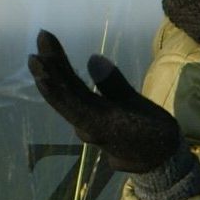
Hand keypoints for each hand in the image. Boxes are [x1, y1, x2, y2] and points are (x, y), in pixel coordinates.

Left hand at [26, 33, 179, 172]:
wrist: (161, 161)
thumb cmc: (155, 134)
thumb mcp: (140, 108)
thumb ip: (115, 85)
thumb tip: (92, 58)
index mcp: (101, 125)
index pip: (70, 101)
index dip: (52, 80)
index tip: (39, 57)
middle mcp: (88, 126)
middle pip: (64, 95)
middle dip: (50, 67)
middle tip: (41, 38)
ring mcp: (88, 125)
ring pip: (67, 97)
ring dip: (55, 73)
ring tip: (42, 49)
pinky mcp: (92, 121)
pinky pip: (73, 102)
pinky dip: (64, 84)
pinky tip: (54, 70)